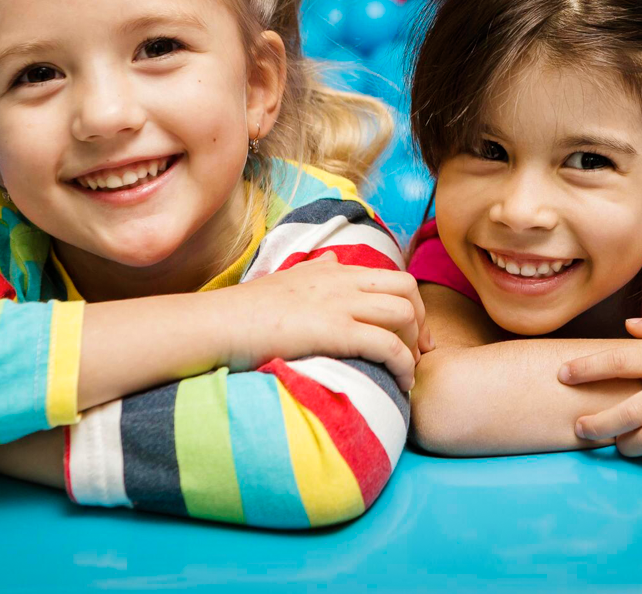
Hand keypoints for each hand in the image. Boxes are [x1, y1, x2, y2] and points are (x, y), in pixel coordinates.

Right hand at [216, 254, 429, 391]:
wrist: (220, 323)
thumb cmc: (246, 310)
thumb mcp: (285, 279)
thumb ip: (314, 269)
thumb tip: (333, 258)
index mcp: (334, 271)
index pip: (392, 277)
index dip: (410, 305)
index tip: (410, 335)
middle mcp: (343, 281)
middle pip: (407, 289)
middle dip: (421, 321)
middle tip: (417, 353)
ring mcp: (341, 303)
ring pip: (404, 313)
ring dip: (413, 345)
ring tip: (407, 373)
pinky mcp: (336, 330)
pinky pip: (389, 345)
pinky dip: (404, 365)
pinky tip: (400, 383)